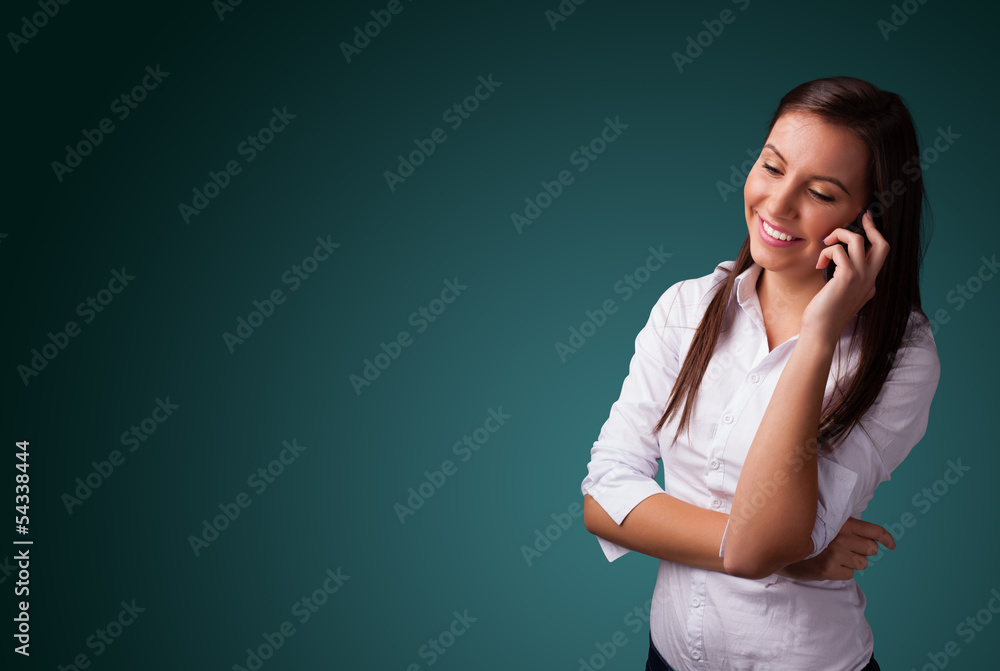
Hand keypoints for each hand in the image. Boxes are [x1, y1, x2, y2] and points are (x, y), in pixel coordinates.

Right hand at [777, 517, 894, 580]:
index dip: (887, 539)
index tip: (891, 545)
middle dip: (863, 552)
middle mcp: (841, 537)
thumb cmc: (804, 533)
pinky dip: (842, 573)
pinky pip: (850, 575)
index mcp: (842, 522)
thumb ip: (844, 525)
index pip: (875, 531)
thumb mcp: (824, 521)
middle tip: (847, 550)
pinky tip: (828, 565)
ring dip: (852, 563)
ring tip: (834, 557)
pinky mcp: (828, 569)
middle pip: (871, 549)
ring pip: (862, 564)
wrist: (777, 546)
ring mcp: (835, 553)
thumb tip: (871, 536)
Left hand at [802, 210, 888, 343]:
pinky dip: (827, 251)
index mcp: (870, 283)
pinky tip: (819, 264)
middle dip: (871, 227)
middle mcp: (870, 280)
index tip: (866, 221)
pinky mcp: (847, 278)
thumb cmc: (824, 315)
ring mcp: (861, 278)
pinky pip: (839, 251)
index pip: (879, 254)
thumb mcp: (841, 294)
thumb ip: (846, 279)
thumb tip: (841, 262)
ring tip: (826, 244)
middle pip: (882, 244)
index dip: (875, 236)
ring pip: (857, 240)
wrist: (821, 331)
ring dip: (839, 235)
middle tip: (860, 217)